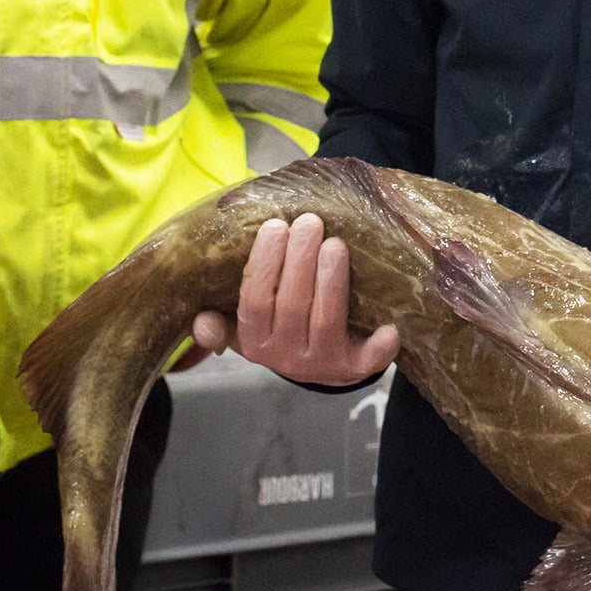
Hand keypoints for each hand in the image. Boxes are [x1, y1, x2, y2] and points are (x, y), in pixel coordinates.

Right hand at [191, 214, 398, 385]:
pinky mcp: (352, 368)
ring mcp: (320, 363)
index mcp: (254, 340)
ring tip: (335, 244)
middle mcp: (284, 355)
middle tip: (309, 222)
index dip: (264, 264)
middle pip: (291, 306)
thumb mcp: (242, 325)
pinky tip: (390, 328)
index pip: (255, 301)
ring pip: (325, 321)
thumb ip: (220, 320)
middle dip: (300, 261)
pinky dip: (379, 348)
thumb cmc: (277, 325)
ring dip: (330, 282)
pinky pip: (367, 361)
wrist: (316, 362)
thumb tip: (200, 322)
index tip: (275, 226)